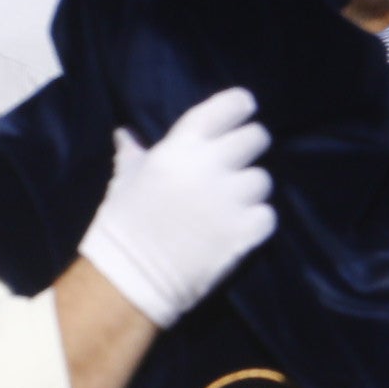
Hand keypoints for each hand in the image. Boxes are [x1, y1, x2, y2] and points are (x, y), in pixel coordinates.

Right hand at [78, 86, 275, 329]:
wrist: (125, 281)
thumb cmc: (121, 226)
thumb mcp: (124, 181)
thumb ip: (134, 154)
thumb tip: (125, 133)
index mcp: (180, 146)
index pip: (230, 106)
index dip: (240, 108)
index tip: (242, 115)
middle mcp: (210, 165)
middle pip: (256, 138)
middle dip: (248, 150)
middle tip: (233, 168)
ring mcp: (230, 198)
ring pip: (263, 180)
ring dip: (250, 192)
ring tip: (230, 206)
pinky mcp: (245, 231)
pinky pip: (268, 215)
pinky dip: (257, 222)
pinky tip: (237, 230)